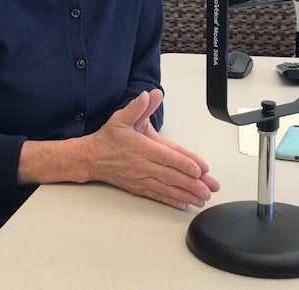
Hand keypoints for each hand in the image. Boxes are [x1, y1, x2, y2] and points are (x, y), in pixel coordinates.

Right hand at [84, 90, 219, 209]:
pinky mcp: (138, 188)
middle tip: (209, 188)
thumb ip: (138, 107)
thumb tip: (151, 94)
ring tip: (202, 198)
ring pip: (167, 188)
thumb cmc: (108, 138)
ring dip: (186, 194)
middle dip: (192, 183)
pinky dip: (172, 201)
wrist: (90, 158)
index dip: (184, 163)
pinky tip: (184, 204)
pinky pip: (157, 195)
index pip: (166, 156)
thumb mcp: (121, 117)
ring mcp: (140, 178)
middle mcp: (141, 165)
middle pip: (171, 176)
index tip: (200, 169)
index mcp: (140, 148)